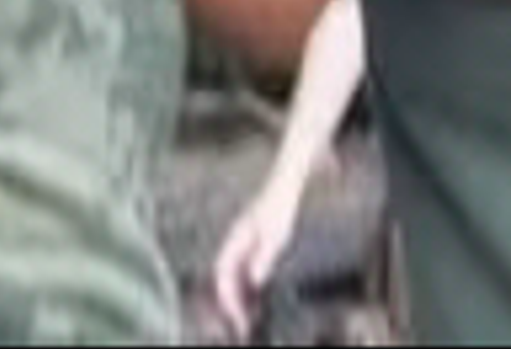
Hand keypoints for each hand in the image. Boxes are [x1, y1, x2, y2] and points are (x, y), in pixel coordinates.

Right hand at [205, 171, 305, 339]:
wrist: (287, 184)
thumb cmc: (281, 205)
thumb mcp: (276, 233)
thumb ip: (265, 256)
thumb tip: (256, 279)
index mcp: (237, 238)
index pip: (223, 273)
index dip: (227, 297)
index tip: (237, 318)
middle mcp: (237, 242)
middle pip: (227, 278)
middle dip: (231, 303)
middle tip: (242, 327)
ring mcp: (245, 244)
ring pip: (235, 277)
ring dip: (239, 299)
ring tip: (248, 319)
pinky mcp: (255, 246)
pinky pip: (246, 273)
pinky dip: (248, 290)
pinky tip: (258, 300)